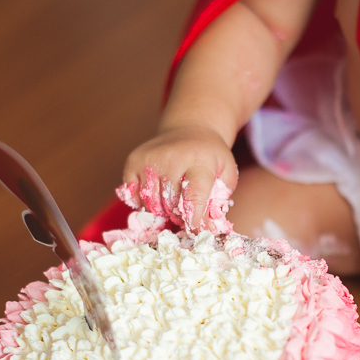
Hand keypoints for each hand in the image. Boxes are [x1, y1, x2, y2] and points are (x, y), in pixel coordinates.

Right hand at [121, 124, 238, 227]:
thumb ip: (220, 202)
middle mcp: (172, 158)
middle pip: (170, 204)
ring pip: (151, 204)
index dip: (194, 218)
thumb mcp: (226, 174)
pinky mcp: (133, 161)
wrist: (190, 129)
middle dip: (179, 215)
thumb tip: (209, 230)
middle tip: (186, 211)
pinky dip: (143, 202)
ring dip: (162, 210)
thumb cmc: (210, 157)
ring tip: (173, 201)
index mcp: (199, 161)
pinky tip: (157, 194)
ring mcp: (149, 159)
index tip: (195, 230)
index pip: (193, 196)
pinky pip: (133, 196)